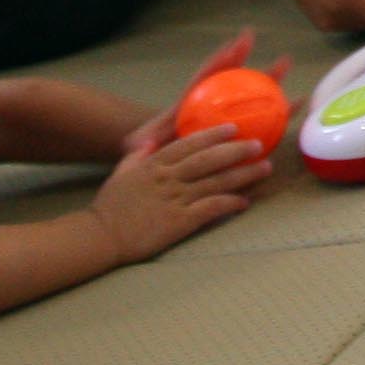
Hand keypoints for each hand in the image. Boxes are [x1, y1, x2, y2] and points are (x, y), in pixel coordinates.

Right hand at [92, 123, 268, 261]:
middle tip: (258, 144)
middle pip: (208, 160)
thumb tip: (149, 142)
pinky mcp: (179, 221)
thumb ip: (137, 156)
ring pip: (216, 182)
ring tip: (264, 168)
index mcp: (154, 164)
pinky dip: (230, 203)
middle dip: (236, 150)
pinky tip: (244, 202)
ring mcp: (174, 199)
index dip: (213, 135)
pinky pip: (211, 208)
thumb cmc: (110, 206)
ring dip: (243, 175)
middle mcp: (167, 178)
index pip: (188, 144)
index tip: (233, 128)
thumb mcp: (122, 173)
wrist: (100, 236)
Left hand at [117, 29, 288, 165]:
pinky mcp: (233, 126)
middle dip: (251, 63)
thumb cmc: (151, 146)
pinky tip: (294, 107)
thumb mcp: (142, 144)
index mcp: (188, 103)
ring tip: (288, 68)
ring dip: (269, 81)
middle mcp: (208, 101)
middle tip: (273, 53)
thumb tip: (138, 145)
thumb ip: (142, 144)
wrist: (157, 154)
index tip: (233, 47)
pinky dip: (276, 111)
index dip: (217, 64)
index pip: (204, 79)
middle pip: (231, 78)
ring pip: (249, 94)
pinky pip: (258, 117)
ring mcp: (222, 112)